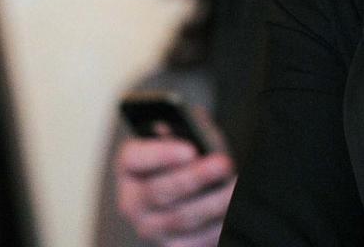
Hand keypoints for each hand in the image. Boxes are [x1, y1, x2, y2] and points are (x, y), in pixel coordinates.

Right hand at [115, 136, 234, 246]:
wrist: (195, 183)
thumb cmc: (188, 154)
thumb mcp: (187, 133)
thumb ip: (189, 128)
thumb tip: (200, 134)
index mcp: (129, 166)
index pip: (134, 158)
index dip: (161, 154)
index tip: (191, 150)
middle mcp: (132, 200)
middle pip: (159, 191)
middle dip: (195, 177)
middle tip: (224, 163)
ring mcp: (150, 227)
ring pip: (180, 218)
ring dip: (212, 203)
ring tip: (234, 188)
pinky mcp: (173, 245)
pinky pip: (194, 242)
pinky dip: (216, 227)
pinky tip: (232, 212)